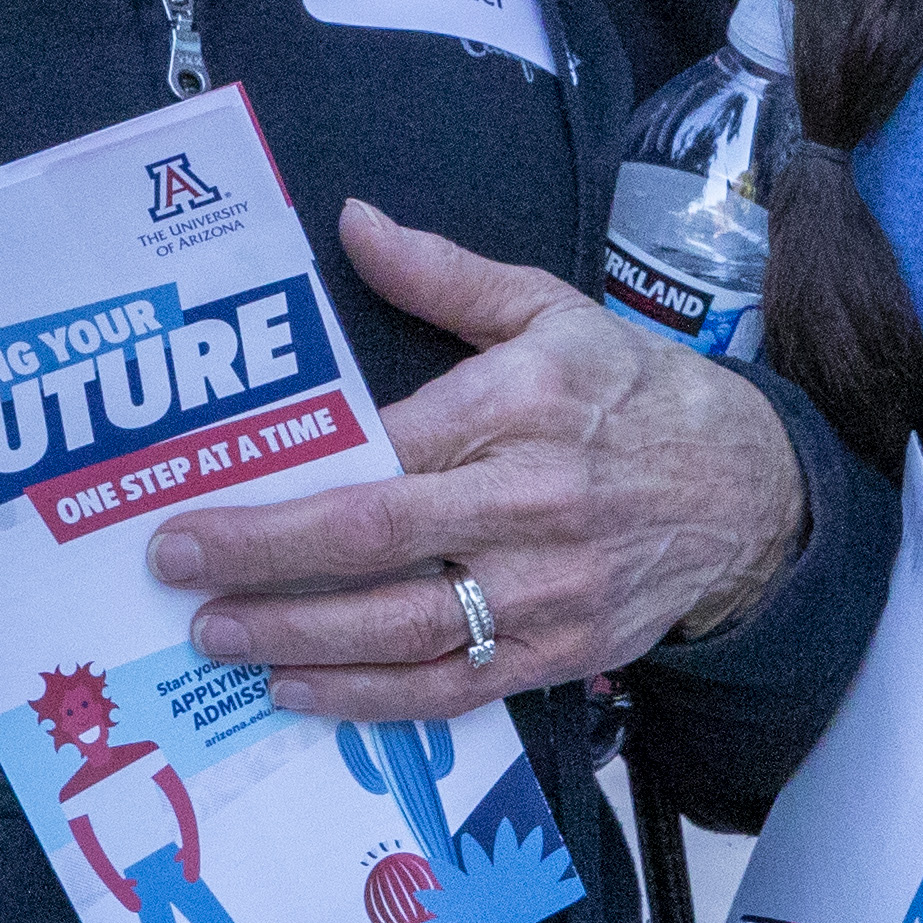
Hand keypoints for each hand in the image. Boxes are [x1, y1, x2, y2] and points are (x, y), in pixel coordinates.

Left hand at [142, 198, 805, 713]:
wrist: (747, 492)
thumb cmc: (632, 390)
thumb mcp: (548, 309)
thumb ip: (443, 273)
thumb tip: (352, 223)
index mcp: (519, 407)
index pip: (386, 448)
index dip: (287, 480)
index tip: (199, 493)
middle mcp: (530, 503)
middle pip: (377, 541)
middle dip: (263, 559)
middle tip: (175, 568)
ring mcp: (546, 591)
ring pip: (405, 628)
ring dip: (298, 639)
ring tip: (215, 636)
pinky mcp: (559, 655)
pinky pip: (451, 688)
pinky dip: (370, 699)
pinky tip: (299, 688)